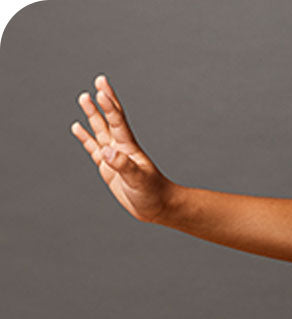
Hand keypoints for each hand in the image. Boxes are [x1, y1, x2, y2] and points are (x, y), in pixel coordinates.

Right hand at [71, 75, 173, 222]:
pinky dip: (85, 138)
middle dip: (105, 101)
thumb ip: (123, 165)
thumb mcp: (139, 180)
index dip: (109, 106)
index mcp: (129, 148)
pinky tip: (77, 127)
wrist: (158, 207)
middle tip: (100, 80)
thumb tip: (105, 151)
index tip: (101, 90)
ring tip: (84, 98)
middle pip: (110, 119)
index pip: (118, 122)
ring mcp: (113, 157)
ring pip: (100, 131)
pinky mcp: (107, 168)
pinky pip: (93, 149)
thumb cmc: (153, 194)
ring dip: (92, 115)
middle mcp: (121, 148)